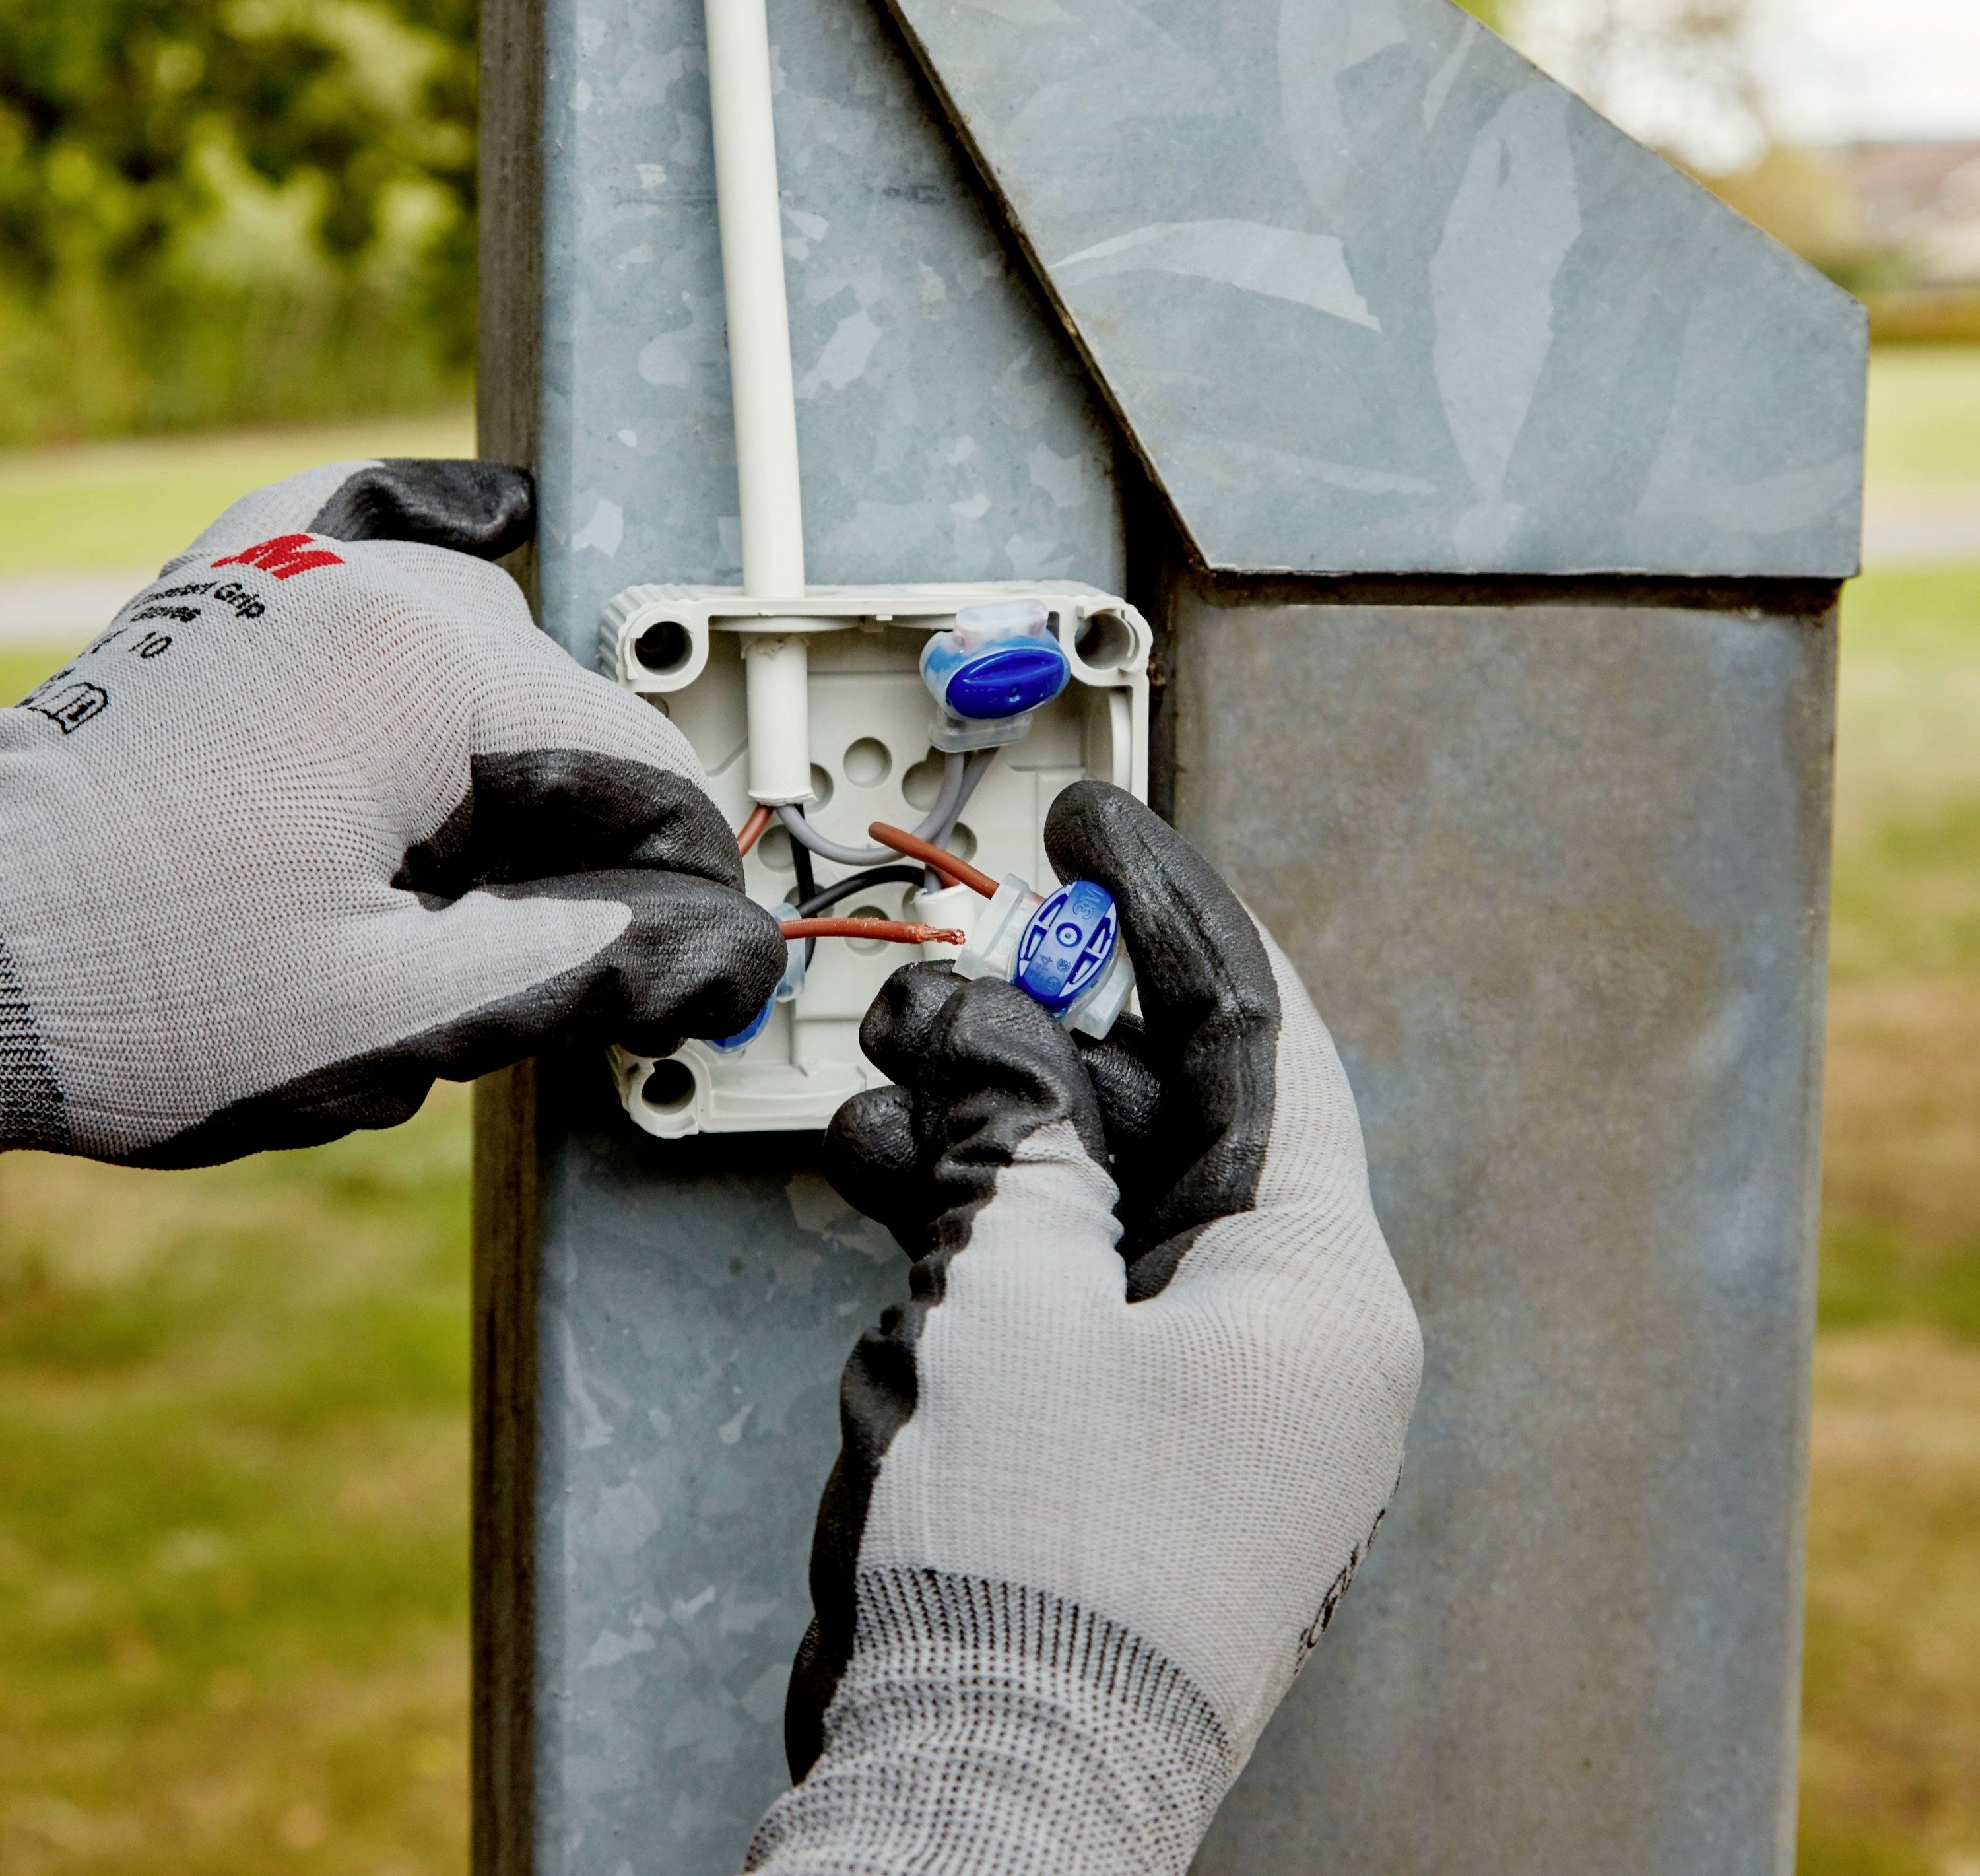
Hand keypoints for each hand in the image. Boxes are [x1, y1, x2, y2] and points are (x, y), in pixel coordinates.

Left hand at [0, 459, 783, 1166]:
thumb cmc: (130, 987)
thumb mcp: (399, 1012)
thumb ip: (588, 962)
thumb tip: (724, 950)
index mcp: (428, 669)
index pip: (646, 771)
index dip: (681, 890)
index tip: (680, 976)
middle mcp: (372, 588)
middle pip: (577, 723)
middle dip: (585, 848)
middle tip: (516, 963)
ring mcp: (300, 575)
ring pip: (504, 653)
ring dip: (513, 767)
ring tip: (435, 880)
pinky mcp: (242, 590)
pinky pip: (383, 521)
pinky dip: (448, 538)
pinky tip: (494, 527)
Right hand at [748, 782, 1421, 1875]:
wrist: (996, 1782)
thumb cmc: (1049, 1575)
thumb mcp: (1018, 1306)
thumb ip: (1014, 1148)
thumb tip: (995, 1039)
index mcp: (1320, 1287)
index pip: (1265, 1039)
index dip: (1178, 916)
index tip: (1105, 831)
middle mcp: (1286, 1328)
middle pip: (1174, 1108)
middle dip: (1053, 1027)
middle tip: (962, 963)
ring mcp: (1209, 1380)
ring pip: (1105, 1187)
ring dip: (998, 1122)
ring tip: (894, 1063)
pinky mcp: (1131, 1423)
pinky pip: (1070, 1274)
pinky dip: (990, 1219)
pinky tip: (895, 1168)